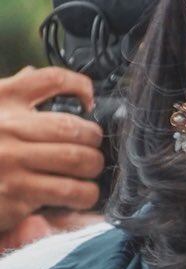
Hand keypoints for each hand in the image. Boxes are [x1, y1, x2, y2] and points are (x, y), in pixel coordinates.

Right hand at [0, 66, 102, 239]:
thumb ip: (8, 92)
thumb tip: (31, 73)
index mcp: (1, 100)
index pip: (51, 79)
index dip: (80, 85)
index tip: (89, 99)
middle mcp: (7, 128)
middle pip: (73, 127)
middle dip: (93, 138)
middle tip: (93, 145)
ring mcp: (12, 162)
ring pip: (76, 161)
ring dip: (93, 167)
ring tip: (90, 171)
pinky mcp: (16, 194)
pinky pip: (66, 192)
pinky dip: (83, 194)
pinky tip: (81, 195)